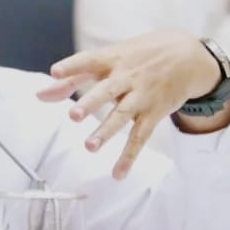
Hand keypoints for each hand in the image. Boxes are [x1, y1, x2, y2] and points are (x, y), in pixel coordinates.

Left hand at [37, 31, 222, 179]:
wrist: (189, 56)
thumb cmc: (140, 56)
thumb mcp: (111, 57)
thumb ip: (73, 76)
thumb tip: (40, 95)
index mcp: (113, 58)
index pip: (89, 60)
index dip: (72, 65)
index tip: (55, 71)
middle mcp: (127, 77)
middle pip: (107, 90)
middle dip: (90, 103)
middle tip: (73, 115)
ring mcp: (141, 96)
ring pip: (123, 115)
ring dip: (106, 131)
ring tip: (89, 146)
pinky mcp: (154, 113)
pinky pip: (140, 137)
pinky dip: (129, 156)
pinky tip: (118, 173)